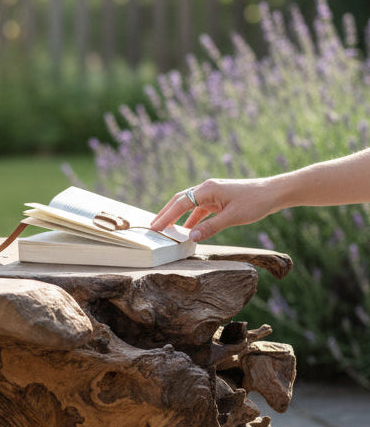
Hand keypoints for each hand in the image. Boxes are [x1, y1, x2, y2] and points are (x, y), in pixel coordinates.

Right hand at [149, 178, 279, 241]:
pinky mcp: (218, 200)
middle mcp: (207, 189)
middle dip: (165, 214)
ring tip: (166, 230)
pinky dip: (191, 219)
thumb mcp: (232, 217)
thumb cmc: (255, 202)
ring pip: (188, 205)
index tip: (155, 228)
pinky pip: (199, 210)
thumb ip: (210, 227)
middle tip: (153, 228)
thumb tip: (190, 237)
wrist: (273, 193)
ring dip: (177, 217)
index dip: (166, 216)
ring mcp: (212, 194)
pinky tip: (187, 230)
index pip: (180, 203)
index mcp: (208, 189)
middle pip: (179, 201)